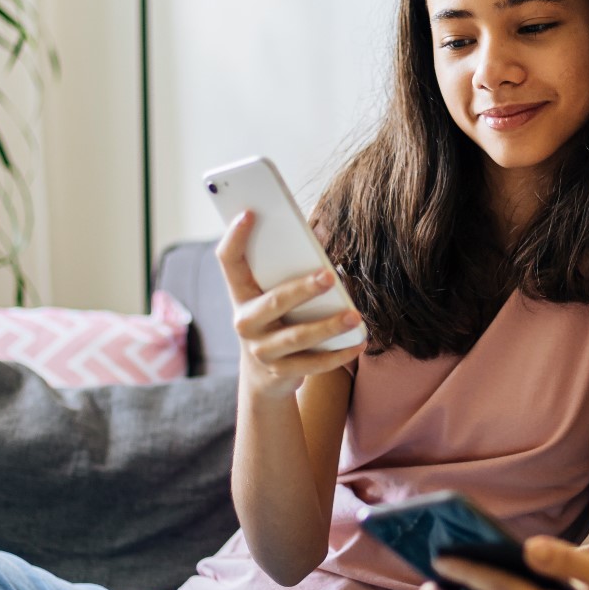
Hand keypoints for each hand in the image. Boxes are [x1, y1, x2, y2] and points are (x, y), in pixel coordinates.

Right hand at [218, 211, 365, 399]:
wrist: (263, 377)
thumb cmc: (276, 319)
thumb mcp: (271, 295)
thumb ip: (287, 270)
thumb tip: (321, 242)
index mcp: (240, 293)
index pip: (229, 261)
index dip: (235, 237)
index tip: (249, 212)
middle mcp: (245, 322)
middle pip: (273, 302)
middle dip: (302, 290)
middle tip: (329, 277)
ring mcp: (260, 350)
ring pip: (296, 337)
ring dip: (328, 326)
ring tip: (354, 317)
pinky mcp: (280, 373)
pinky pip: (312, 364)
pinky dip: (338, 354)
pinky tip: (359, 342)